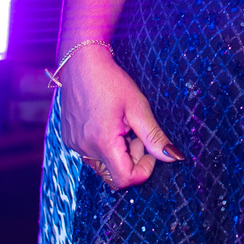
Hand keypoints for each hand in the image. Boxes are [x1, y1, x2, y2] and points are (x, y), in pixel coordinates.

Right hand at [59, 43, 181, 188]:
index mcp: (102, 142)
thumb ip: (155, 137)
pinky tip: (108, 124)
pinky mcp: (70, 140)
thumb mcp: (138, 107)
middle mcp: (84, 149)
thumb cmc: (110, 81)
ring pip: (104, 165)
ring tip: (122, 126)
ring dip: (118, 153)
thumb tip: (173, 157)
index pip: (125, 179)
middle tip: (136, 132)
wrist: (81, 63)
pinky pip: (92, 155)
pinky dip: (105, 146)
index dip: (143, 169)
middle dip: (132, 159)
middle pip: (115, 174)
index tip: (149, 149)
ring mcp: (75, 145)